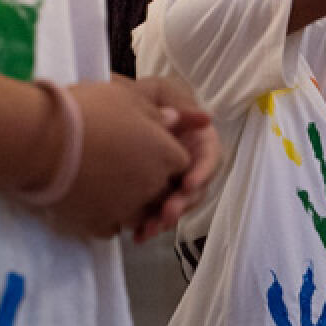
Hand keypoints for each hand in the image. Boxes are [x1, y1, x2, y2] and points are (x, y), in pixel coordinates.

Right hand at [44, 78, 191, 237]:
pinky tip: (92, 199)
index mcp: (164, 155)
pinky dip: (106, 215)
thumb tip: (175, 120)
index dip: (164, 153)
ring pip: (140, 212)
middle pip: (162, 190)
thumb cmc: (85, 112)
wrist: (41, 141)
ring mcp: (127, 209)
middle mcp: (152, 186)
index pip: (181, 162)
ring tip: (105, 182)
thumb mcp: (126, 98)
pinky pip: (112, 227)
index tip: (145, 145)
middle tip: (121, 162)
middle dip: (149, 179)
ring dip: (130, 201)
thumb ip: (155, 113)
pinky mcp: (99, 224)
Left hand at [128, 77, 218, 244]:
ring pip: (177, 205)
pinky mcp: (156, 195)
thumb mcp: (158, 91)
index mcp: (199, 140)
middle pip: (195, 189)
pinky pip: (158, 213)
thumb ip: (176, 104)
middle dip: (182, 203)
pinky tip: (137, 235)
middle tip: (167, 213)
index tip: (188, 183)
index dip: (202, 172)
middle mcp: (190, 163)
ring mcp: (174, 181)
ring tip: (149, 230)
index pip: (210, 158)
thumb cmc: (142, 98)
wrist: (115, 112)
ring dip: (165, 219)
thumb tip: (204, 117)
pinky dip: (149, 225)